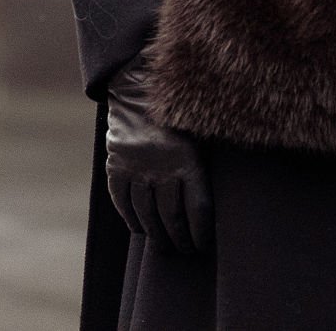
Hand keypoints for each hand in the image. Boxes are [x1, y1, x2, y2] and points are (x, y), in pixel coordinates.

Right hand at [104, 56, 211, 253]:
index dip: (201, 232)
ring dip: (155, 234)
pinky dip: (130, 218)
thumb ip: (206, 163)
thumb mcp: (200, 132)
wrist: (141, 85)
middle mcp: (161, 166)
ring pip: (146, 213)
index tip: (204, 245)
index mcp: (188, 158)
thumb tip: (220, 200)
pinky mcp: (115, 163)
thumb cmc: (180, 112)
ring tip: (164, 246)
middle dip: (179, 239)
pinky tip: (139, 229)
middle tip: (184, 251)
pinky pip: (122, 200)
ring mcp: (136, 166)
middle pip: (171, 216)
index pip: (197, 209)